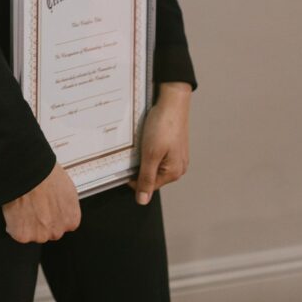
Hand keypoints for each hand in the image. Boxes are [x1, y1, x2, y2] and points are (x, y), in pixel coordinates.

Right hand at [2, 162, 80, 242]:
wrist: (29, 173)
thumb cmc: (46, 175)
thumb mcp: (66, 188)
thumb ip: (64, 204)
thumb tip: (58, 203)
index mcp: (71, 220)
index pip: (63, 225)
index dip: (52, 215)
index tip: (47, 208)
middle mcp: (57, 230)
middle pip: (48, 231)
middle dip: (41, 221)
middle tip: (34, 205)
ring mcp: (40, 235)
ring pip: (32, 233)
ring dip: (27, 223)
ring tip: (23, 204)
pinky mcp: (23, 235)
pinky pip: (16, 232)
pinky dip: (13, 224)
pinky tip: (16, 209)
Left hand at [128, 82, 191, 204]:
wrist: (172, 100)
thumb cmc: (164, 125)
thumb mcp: (151, 154)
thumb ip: (146, 178)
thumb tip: (143, 201)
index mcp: (174, 172)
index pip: (148, 186)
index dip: (134, 179)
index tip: (123, 167)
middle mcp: (178, 167)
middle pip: (151, 176)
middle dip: (139, 167)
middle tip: (132, 153)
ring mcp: (176, 156)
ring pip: (154, 164)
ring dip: (144, 157)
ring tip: (141, 144)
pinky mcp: (173, 145)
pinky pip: (158, 154)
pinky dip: (149, 148)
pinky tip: (146, 138)